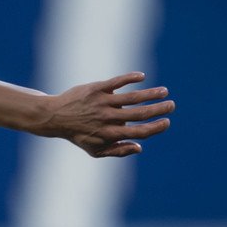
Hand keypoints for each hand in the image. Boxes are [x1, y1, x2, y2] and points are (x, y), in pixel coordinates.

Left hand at [42, 73, 173, 156]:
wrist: (54, 117)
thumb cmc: (78, 135)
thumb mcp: (95, 150)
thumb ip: (117, 150)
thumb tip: (140, 147)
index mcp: (109, 134)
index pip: (138, 132)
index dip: (155, 128)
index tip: (166, 122)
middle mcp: (107, 118)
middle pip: (139, 114)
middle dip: (158, 109)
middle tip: (171, 105)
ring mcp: (102, 102)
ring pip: (132, 97)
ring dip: (151, 94)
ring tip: (164, 91)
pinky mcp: (96, 88)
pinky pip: (117, 82)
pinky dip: (131, 78)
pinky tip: (142, 76)